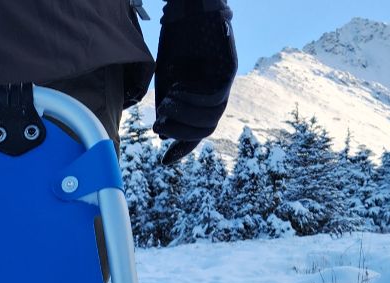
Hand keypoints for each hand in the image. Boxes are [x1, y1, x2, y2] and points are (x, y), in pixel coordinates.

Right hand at [154, 0, 237, 162]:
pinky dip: (195, 102)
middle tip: (159, 123)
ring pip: (212, 117)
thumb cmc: (176, 43)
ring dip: (186, 118)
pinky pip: (216, 97)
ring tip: (168, 104)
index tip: (164, 161)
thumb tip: (163, 133)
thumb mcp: (166, 79)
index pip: (196, 132)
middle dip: (181, 132)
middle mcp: (214, 95)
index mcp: (199, 99)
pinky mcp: (230, 70)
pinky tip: (178, 94)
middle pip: (206, 129)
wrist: (189, 11)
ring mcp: (224, 83)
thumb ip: (167, 105)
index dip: (182, 149)